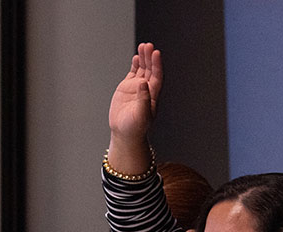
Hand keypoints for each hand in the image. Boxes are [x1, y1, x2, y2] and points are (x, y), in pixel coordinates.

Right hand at [107, 42, 161, 172]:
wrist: (125, 134)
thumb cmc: (135, 129)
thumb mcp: (141, 115)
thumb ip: (143, 98)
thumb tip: (143, 82)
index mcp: (152, 95)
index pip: (156, 76)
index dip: (157, 64)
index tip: (156, 53)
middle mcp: (146, 90)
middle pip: (150, 70)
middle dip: (150, 57)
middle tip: (148, 45)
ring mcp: (137, 88)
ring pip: (142, 69)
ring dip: (143, 58)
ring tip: (143, 46)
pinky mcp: (127, 89)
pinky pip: (133, 73)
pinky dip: (135, 65)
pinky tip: (136, 57)